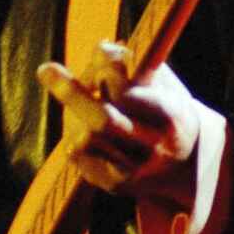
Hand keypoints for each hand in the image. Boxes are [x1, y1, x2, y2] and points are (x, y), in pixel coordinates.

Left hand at [36, 41, 201, 209]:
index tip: (98, 50)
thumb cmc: (166, 109)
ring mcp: (134, 170)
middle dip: (71, 92)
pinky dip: (75, 136)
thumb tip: (101, 49)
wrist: (188, 164)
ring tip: (80, 106)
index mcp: (170, 117)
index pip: (129, 92)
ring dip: (74, 114)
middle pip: (103, 121)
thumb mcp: (163, 83)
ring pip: (86, 140)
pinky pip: (79, 158)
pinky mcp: (116, 185)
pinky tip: (84, 130)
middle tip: (45, 69)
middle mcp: (153, 148)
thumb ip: (135, 65)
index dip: (109, 67)